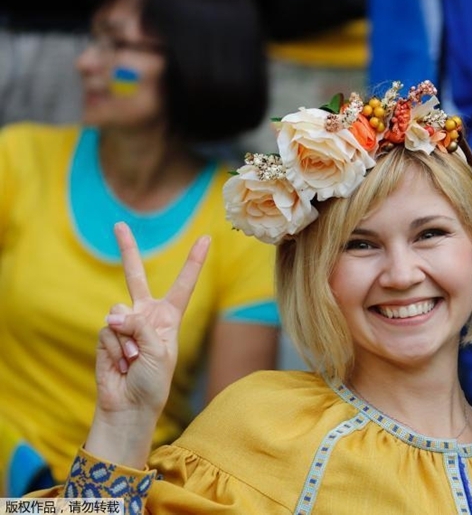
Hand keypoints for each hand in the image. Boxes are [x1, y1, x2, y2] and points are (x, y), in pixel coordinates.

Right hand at [86, 222, 209, 466]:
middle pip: (135, 276)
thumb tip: (114, 316)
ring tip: (133, 360)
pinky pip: (107, 330)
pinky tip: (120, 363)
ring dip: (127, 339)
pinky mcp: (105, 335)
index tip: (206, 238)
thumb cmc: (153, 382)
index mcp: (168, 318)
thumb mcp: (160, 351)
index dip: (193, 261)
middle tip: (118, 225)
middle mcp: (145, 316)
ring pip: (119, 312)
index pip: (183, 284)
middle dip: (126, 250)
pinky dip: (115, 347)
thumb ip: (141, 327)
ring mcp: (123, 324)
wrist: (129, 407)